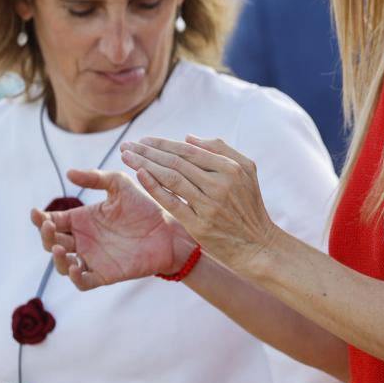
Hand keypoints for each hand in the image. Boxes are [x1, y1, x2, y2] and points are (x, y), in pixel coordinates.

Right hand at [30, 169, 195, 290]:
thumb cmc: (144, 206)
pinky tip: (75, 267)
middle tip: (49, 226)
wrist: (169, 230)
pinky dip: (75, 277)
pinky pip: (83, 281)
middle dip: (46, 235)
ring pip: (62, 265)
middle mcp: (83, 240)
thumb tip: (68, 173)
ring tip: (60, 246)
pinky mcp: (105, 274)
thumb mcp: (120, 185)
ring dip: (56, 259)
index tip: (36, 213)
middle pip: (52, 242)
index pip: (52, 221)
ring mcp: (92, 258)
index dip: (41, 219)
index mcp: (82, 220)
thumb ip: (96, 178)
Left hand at [119, 136, 280, 271]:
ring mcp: (209, 205)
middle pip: (176, 162)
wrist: (257, 244)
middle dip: (148, 151)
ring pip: (171, 178)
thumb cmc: (249, 205)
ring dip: (145, 165)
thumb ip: (221, 150)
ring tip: (126, 157)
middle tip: (127, 145)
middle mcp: (220, 184)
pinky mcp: (200, 225)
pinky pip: (172, 202)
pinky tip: (139, 175)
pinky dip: (155, 187)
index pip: (189, 151)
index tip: (144, 140)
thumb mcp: (247, 171)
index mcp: (231, 168)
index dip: (164, 143)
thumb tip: (188, 138)